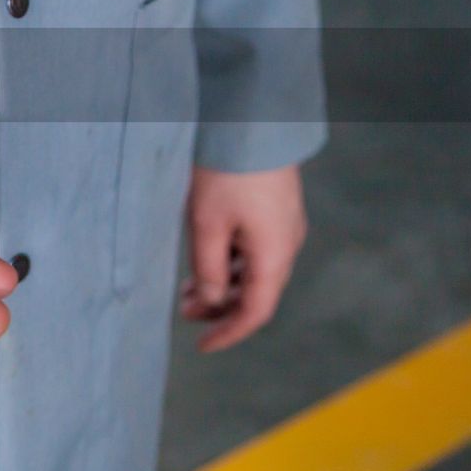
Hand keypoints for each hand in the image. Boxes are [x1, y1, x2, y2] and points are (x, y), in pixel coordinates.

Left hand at [179, 164, 307, 351]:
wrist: (252, 123)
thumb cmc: (226, 173)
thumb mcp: (206, 224)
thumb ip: (208, 268)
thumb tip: (211, 299)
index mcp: (274, 254)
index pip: (256, 311)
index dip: (229, 333)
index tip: (203, 347)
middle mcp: (287, 244)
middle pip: (256, 292)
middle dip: (220, 307)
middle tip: (183, 309)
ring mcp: (284, 225)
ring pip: (255, 270)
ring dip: (223, 283)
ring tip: (187, 286)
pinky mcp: (277, 209)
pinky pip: (257, 248)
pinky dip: (232, 261)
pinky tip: (206, 256)